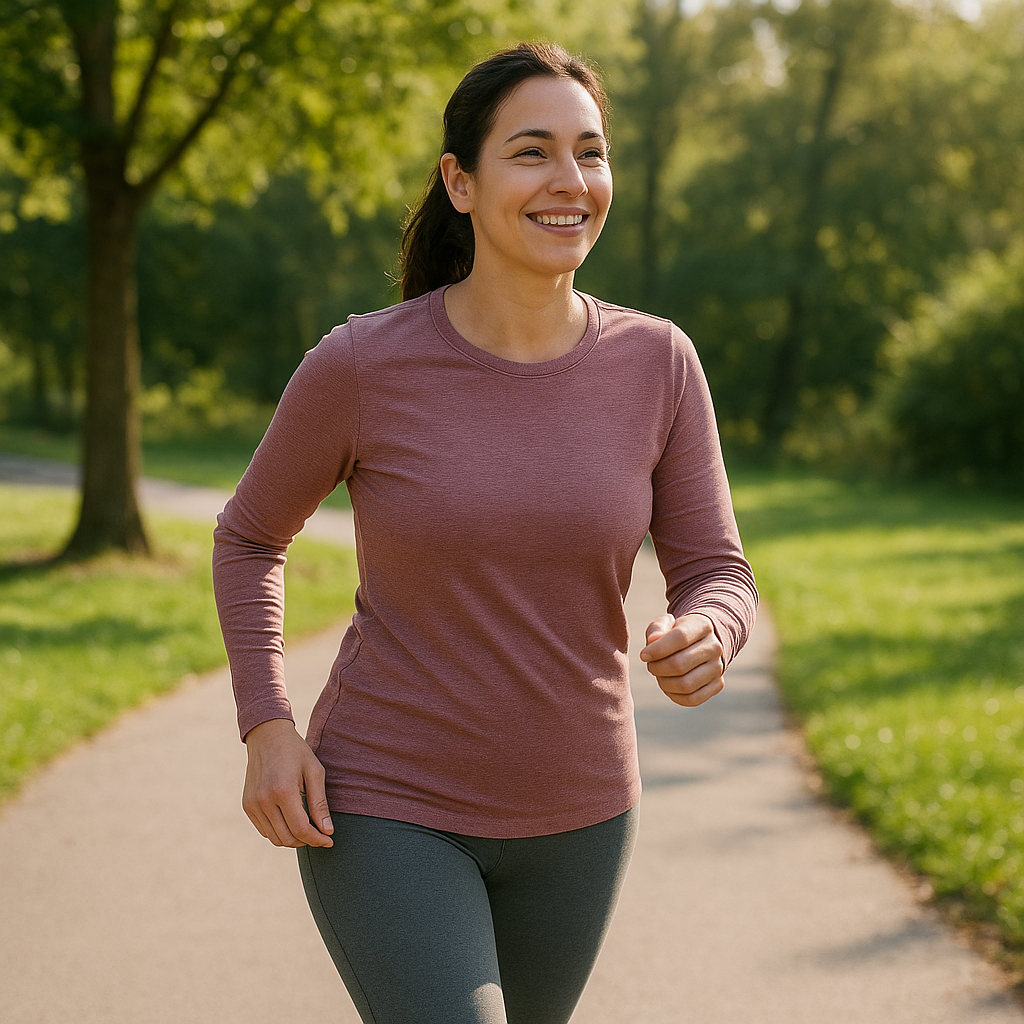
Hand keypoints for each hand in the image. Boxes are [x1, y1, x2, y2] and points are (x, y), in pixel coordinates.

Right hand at [242, 718, 333, 847]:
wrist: (267, 736)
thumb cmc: (296, 752)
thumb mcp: (314, 772)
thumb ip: (320, 804)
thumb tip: (327, 832)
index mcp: (283, 791)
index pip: (301, 829)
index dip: (317, 839)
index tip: (329, 841)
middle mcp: (263, 800)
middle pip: (287, 838)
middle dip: (307, 841)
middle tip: (320, 835)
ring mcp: (252, 804)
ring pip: (274, 838)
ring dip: (293, 839)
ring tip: (307, 829)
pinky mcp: (247, 805)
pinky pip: (264, 830)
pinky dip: (279, 832)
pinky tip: (291, 821)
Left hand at [640, 613, 724, 706]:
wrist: (700, 644)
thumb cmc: (676, 634)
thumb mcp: (665, 624)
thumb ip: (657, 628)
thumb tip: (652, 640)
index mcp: (702, 626)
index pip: (680, 637)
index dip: (658, 649)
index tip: (644, 655)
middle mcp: (715, 647)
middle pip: (680, 664)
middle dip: (658, 668)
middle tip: (651, 665)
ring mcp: (718, 667)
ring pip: (686, 685)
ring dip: (664, 683)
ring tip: (660, 675)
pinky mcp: (717, 684)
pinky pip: (692, 699)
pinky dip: (675, 695)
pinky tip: (669, 686)